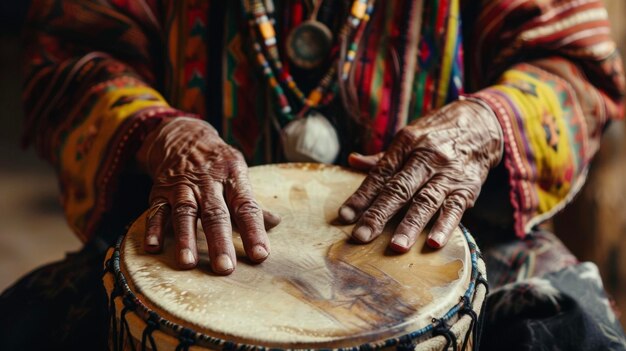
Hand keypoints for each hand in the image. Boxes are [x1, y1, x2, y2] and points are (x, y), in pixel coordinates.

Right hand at [138, 117, 279, 274]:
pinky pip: (156, 210)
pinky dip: (154, 228)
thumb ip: (250, 202)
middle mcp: (208, 182)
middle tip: (224, 268)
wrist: (184, 136)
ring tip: (188, 263)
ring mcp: (183, 187)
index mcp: (233, 179)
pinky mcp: (160, 191)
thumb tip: (275, 223)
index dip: (254, 231)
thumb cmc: (218, 163)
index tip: (260, 255)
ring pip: (184, 213)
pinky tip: (153, 247)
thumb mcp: (238, 174)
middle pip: (215, 214)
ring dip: (185, 238)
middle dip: (219, 241)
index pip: (246, 207)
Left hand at [338, 100, 502, 251]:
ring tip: (396, 246)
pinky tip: (434, 242)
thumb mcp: (409, 137)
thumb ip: (382, 157)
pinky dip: (445, 225)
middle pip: (399, 189)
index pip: (380, 174)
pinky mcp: (467, 187)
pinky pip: (455, 208)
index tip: (345, 217)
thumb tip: (352, 161)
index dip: (361, 196)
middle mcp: (426, 158)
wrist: (481, 122)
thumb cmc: (436, 134)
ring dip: (410, 224)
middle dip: (378, 214)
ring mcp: (447, 174)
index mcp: (406, 144)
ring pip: (426, 201)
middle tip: (361, 236)